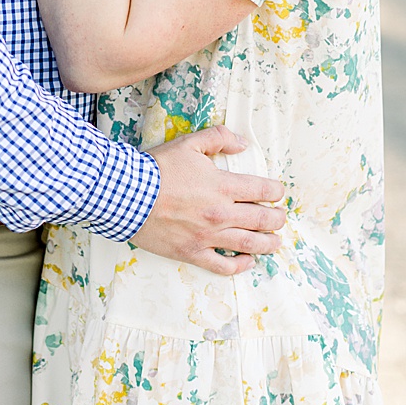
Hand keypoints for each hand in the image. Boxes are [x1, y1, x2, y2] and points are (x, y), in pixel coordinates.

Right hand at [135, 126, 287, 273]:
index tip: (278, 193)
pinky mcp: (191, 253)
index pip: (263, 190)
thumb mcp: (189, 144)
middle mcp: (220, 213)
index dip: (276, 192)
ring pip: (248, 244)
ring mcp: (206, 236)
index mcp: (223, 186)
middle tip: (280, 217)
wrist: (125, 195)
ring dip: (268, 244)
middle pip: (262, 220)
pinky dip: (239, 266)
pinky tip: (247, 261)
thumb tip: (243, 143)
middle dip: (277, 219)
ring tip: (276, 242)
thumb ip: (219, 138)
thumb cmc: (156, 169)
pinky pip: (222, 266)